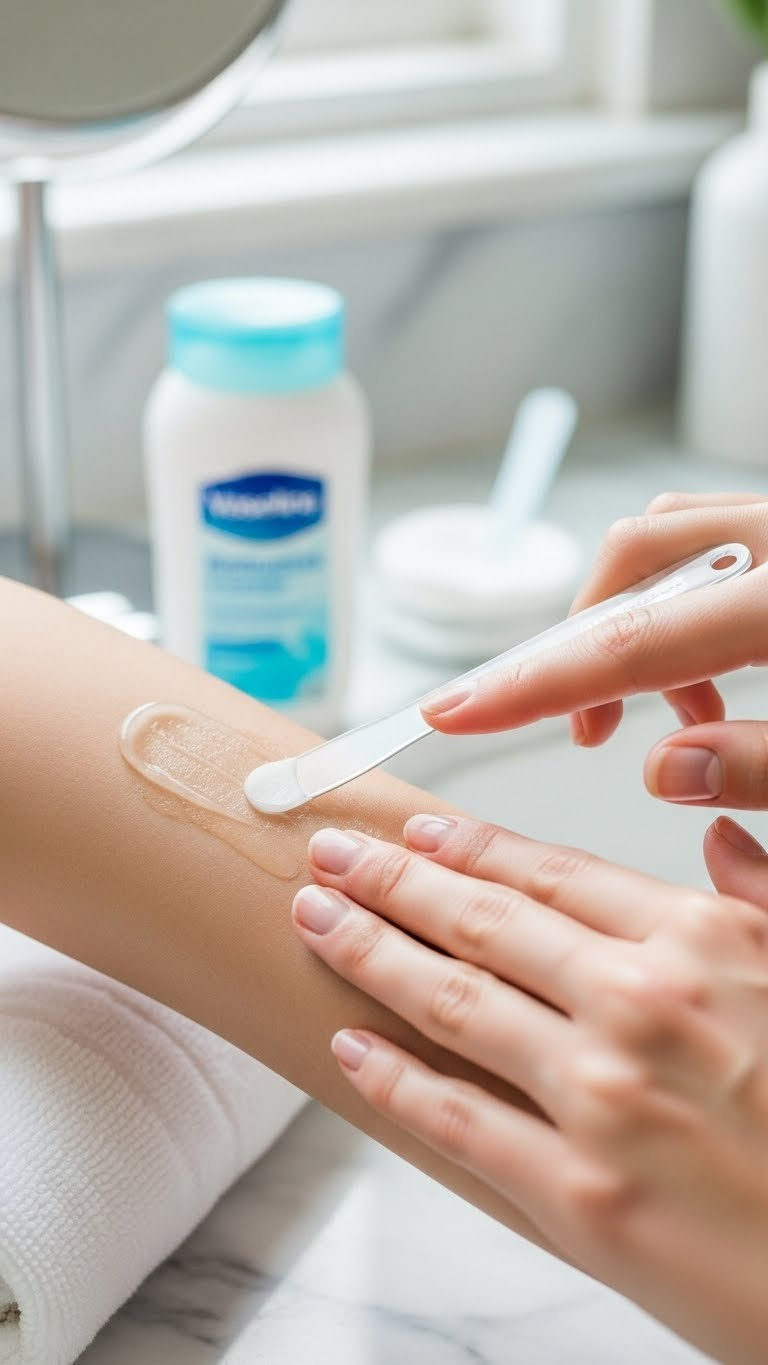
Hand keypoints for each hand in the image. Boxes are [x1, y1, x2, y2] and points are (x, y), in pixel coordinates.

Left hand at [292, 814, 767, 1364]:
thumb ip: (764, 896)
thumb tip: (718, 839)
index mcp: (703, 942)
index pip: (553, 873)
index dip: (469, 847)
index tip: (411, 830)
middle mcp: (641, 1006)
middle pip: (484, 924)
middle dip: (392, 882)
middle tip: (329, 856)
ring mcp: (604, 1100)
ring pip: (454, 1005)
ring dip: (371, 955)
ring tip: (317, 921)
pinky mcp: (581, 1196)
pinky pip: (460, 1121)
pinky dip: (395, 1080)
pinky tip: (350, 1047)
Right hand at [420, 492, 767, 759]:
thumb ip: (761, 764)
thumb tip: (665, 771)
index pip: (635, 640)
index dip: (535, 682)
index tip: (455, 711)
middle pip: (632, 558)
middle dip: (584, 646)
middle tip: (589, 729)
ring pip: (668, 535)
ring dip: (637, 621)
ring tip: (682, 709)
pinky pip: (712, 536)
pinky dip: (684, 596)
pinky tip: (717, 665)